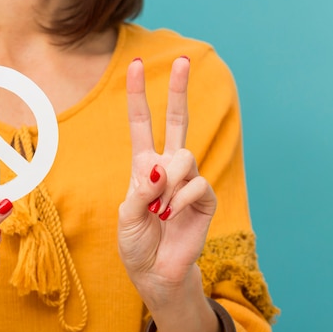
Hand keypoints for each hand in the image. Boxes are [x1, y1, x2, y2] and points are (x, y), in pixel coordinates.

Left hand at [118, 57, 216, 308]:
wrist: (155, 272)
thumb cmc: (136, 243)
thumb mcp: (127, 216)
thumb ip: (140, 191)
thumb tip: (157, 166)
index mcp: (143, 166)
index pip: (141, 124)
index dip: (139, 96)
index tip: (136, 65)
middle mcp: (167, 168)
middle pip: (177, 121)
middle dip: (179, 91)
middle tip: (184, 59)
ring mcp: (188, 181)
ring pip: (184, 157)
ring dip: (169, 182)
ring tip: (159, 210)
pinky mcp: (204, 198)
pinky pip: (196, 184)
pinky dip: (180, 200)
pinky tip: (171, 216)